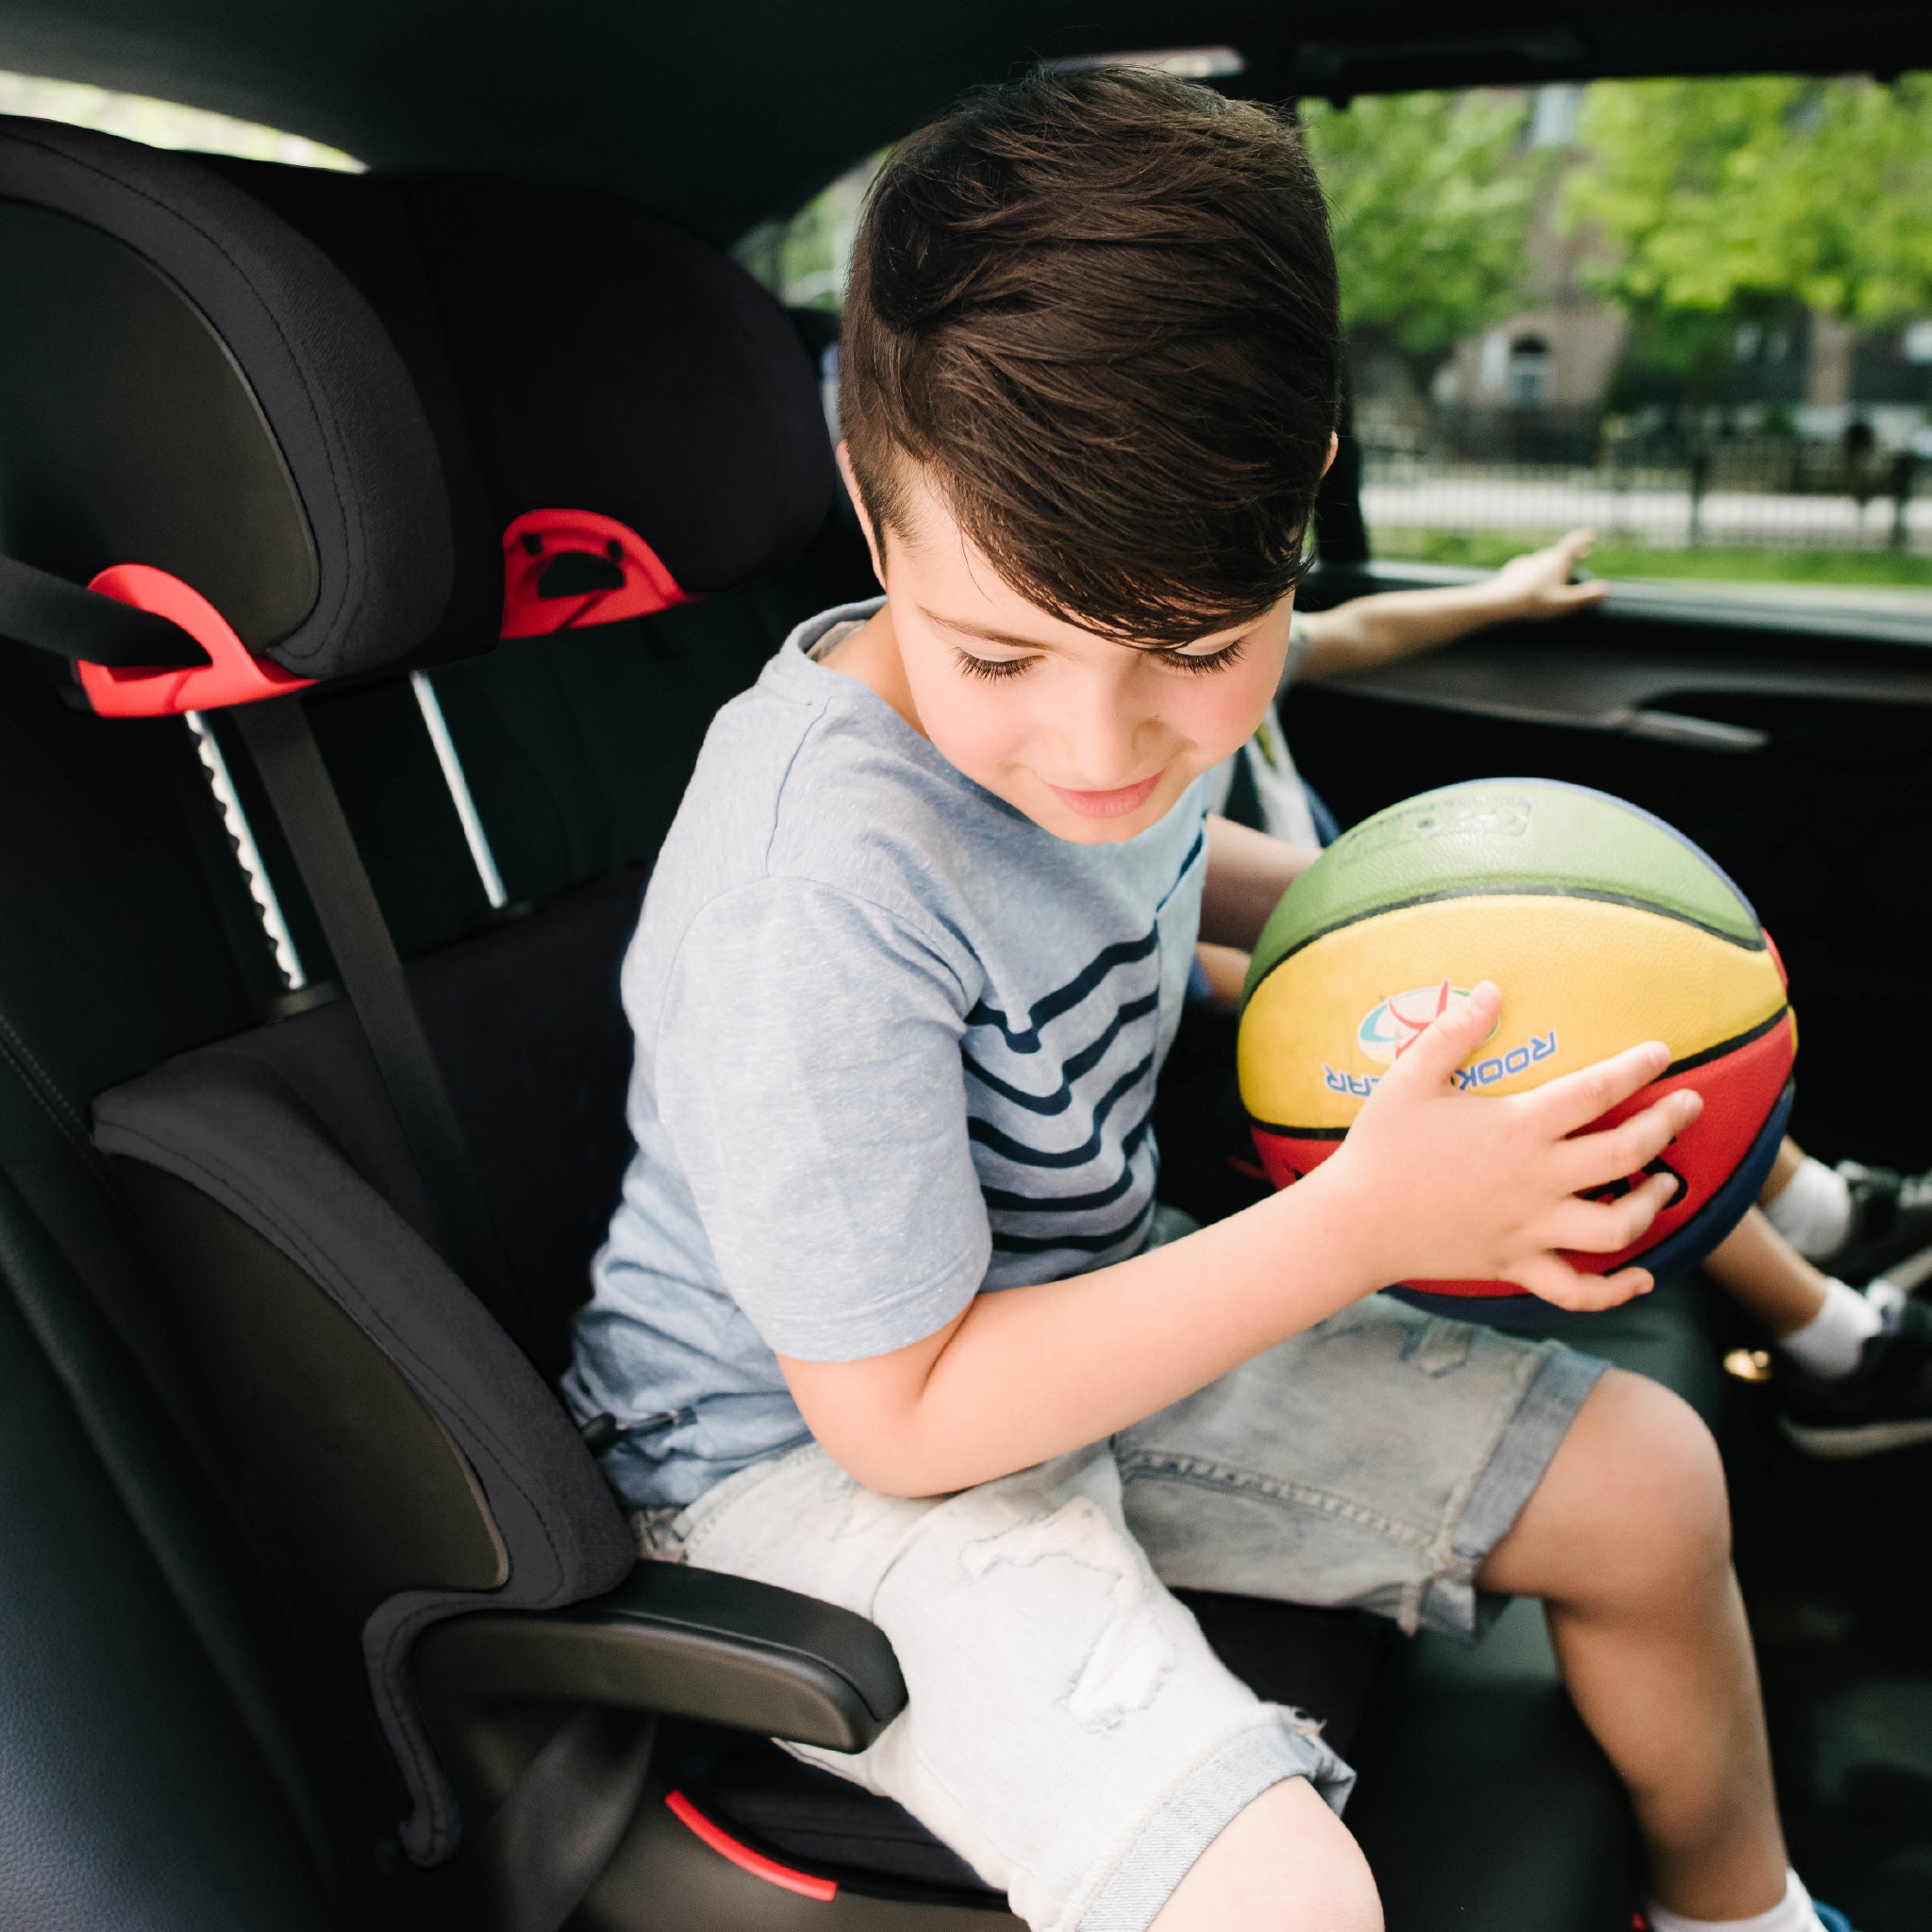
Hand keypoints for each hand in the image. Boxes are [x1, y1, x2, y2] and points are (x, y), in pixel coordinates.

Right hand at [1322, 983, 1701, 1310]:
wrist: (1354, 1223)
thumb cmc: (1380, 1146)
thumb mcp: (1410, 1077)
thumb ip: (1453, 1032)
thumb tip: (1491, 990)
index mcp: (1517, 1129)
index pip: (1596, 1091)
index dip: (1636, 1068)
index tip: (1661, 1053)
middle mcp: (1536, 1181)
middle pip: (1626, 1155)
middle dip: (1667, 1126)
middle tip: (1691, 1105)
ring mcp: (1531, 1228)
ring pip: (1616, 1227)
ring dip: (1653, 1204)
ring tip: (1667, 1182)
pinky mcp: (1517, 1264)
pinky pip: (1578, 1290)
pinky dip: (1616, 1290)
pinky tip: (1642, 1276)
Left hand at [1489, 529, 1610, 621]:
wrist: (1500, 601)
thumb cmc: (1534, 602)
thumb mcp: (1564, 603)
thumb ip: (1585, 597)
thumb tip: (1606, 590)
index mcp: (1557, 560)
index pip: (1574, 544)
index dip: (1583, 539)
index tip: (1590, 534)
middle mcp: (1542, 556)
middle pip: (1559, 552)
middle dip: (1571, 554)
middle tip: (1581, 555)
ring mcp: (1527, 562)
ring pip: (1543, 559)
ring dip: (1552, 563)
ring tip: (1556, 573)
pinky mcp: (1513, 569)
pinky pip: (1528, 568)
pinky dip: (1534, 571)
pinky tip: (1531, 580)